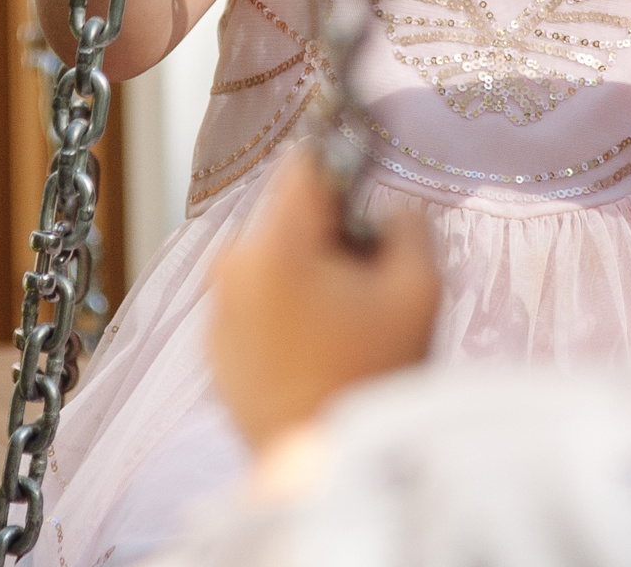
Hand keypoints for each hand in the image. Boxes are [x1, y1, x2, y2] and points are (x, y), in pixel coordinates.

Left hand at [210, 150, 439, 456]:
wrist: (323, 465)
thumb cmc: (372, 374)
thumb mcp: (418, 289)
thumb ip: (407, 224)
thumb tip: (387, 210)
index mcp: (275, 243)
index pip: (304, 165)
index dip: (342, 170)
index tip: (365, 194)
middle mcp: (231, 266)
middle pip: (288, 218)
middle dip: (328, 238)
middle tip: (364, 285)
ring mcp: (216, 309)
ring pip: (270, 262)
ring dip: (303, 276)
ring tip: (341, 327)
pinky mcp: (212, 348)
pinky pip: (254, 304)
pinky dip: (281, 313)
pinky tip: (314, 352)